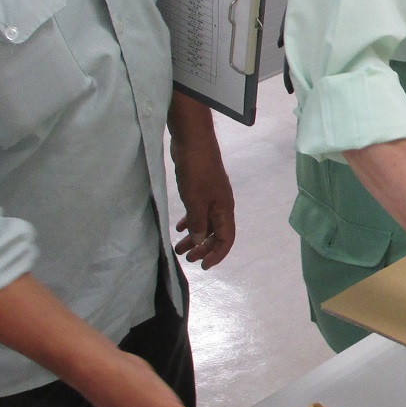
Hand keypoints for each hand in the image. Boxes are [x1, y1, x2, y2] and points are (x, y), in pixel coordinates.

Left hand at [172, 121, 235, 269]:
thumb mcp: (195, 201)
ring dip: (194, 236)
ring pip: (205, 223)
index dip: (217, 254)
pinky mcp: (201, 189)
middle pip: (216, 233)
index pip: (227, 239)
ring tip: (178, 246)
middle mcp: (221, 205)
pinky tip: (179, 227)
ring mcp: (211, 197)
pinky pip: (198, 212)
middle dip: (202, 248)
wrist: (193, 141)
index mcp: (224, 209)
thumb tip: (201, 242)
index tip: (202, 265)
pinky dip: (191, 222)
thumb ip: (198, 223)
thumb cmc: (196, 171)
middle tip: (186, 257)